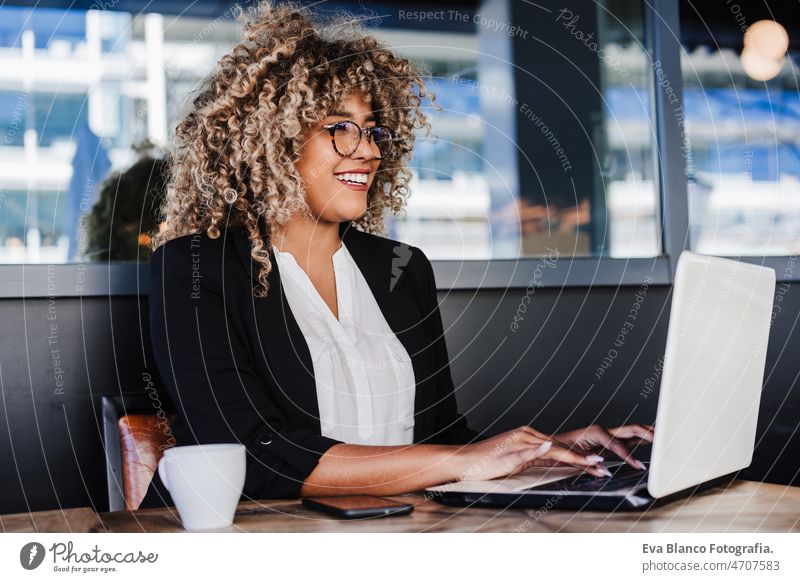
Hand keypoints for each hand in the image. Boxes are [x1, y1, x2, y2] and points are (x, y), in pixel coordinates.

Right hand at [453, 426, 612, 481]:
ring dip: (575, 457)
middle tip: (606, 466)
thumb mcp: (515, 461)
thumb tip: (550, 457)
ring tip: (594, 463)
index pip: (561, 448)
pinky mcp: (511, 451)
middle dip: (585, 457)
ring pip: (553, 449)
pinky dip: (543, 450)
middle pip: (562, 447)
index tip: (600, 465)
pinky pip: (529, 451)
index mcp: (530, 437)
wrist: (463, 461)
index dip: (582, 456)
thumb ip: (532, 457)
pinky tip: (555, 450)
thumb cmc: (486, 463)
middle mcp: (528, 435)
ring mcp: (520, 442)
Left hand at [553, 423, 654, 470]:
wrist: (555, 444)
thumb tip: (603, 470)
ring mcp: (610, 434)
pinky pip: (632, 438)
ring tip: (668, 437)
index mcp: (595, 432)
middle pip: (631, 429)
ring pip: (635, 431)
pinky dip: (645, 438)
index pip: (616, 443)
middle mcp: (604, 430)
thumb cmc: (561, 450)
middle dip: (648, 434)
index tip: (638, 466)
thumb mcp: (570, 458)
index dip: (628, 455)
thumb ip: (587, 464)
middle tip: (664, 442)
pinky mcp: (613, 440)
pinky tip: (656, 441)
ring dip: (650, 433)